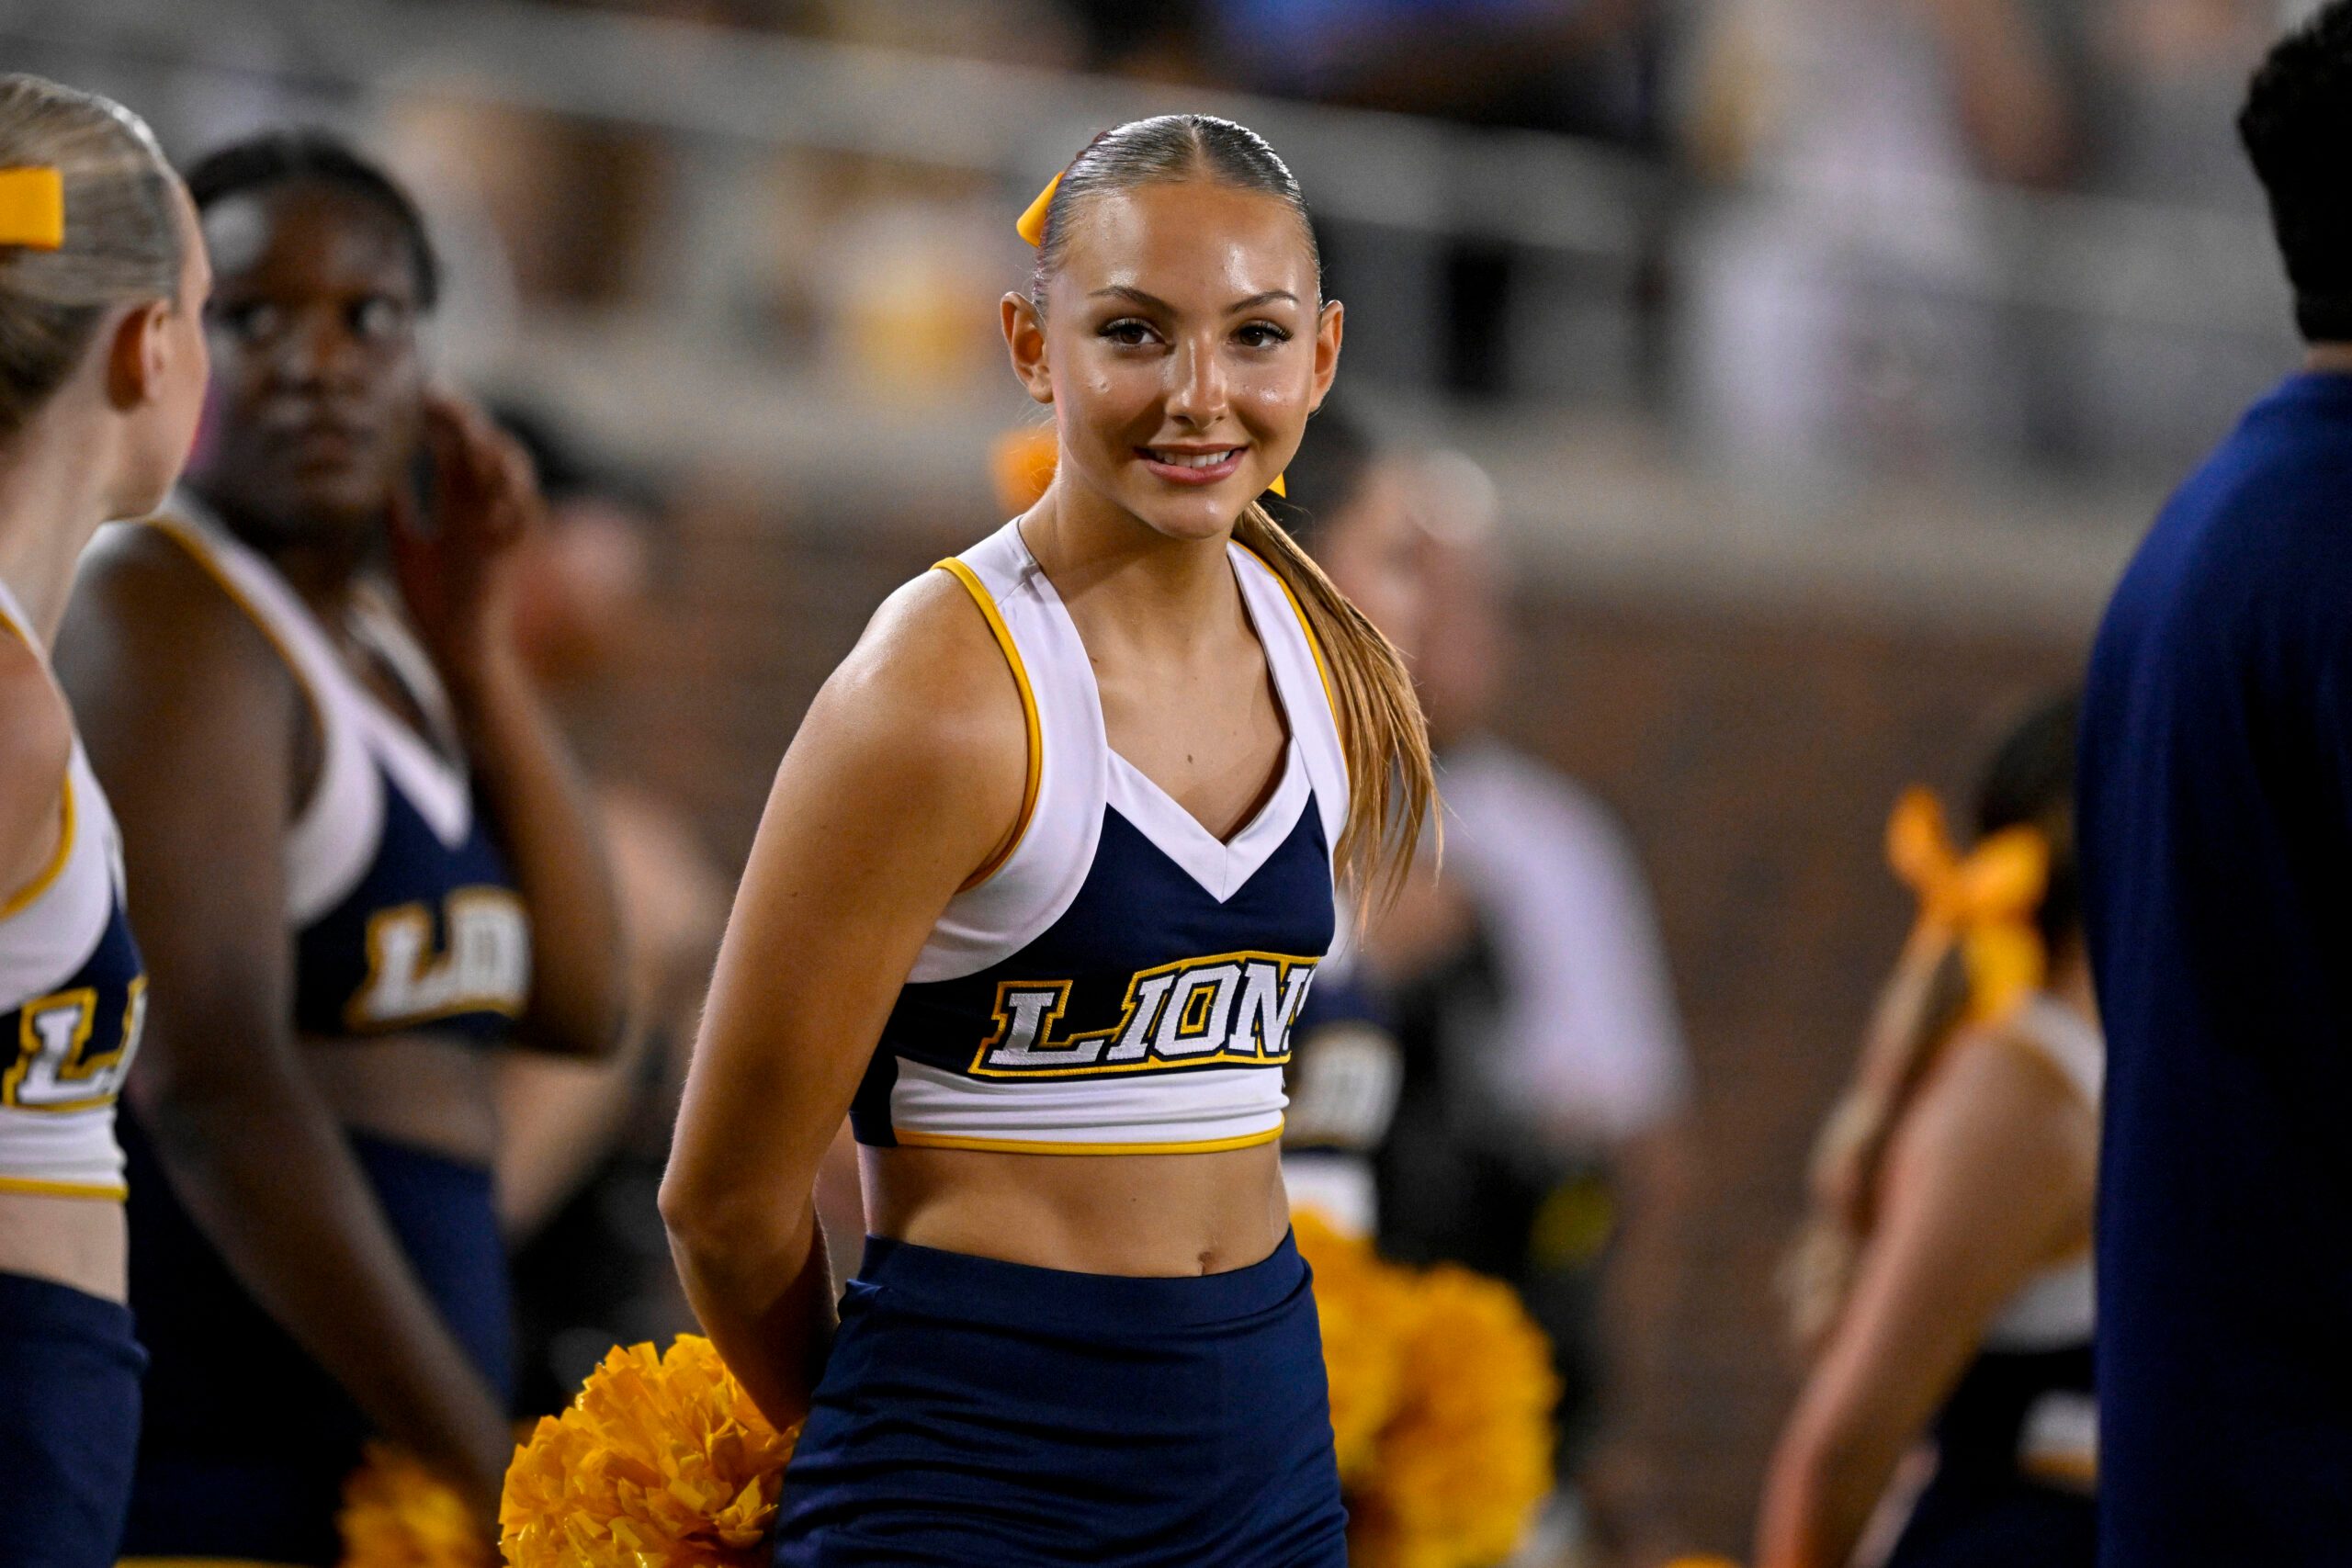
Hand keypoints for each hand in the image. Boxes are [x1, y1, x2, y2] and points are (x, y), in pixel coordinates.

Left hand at [389, 390, 540, 687]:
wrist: (453, 646)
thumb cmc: (433, 599)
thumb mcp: (406, 543)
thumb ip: (399, 507)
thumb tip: (379, 471)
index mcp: (459, 506)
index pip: (456, 449)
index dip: (445, 419)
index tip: (424, 391)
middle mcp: (483, 512)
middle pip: (482, 451)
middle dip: (465, 420)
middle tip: (440, 394)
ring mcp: (497, 530)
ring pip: (510, 476)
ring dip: (490, 448)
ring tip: (467, 427)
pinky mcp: (504, 556)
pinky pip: (521, 518)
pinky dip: (515, 494)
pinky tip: (496, 472)